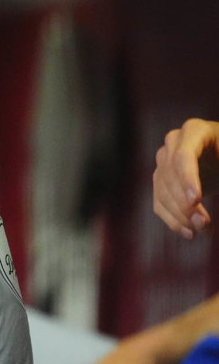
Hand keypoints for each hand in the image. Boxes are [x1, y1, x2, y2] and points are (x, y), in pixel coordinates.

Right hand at [152, 118, 218, 238]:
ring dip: (180, 215)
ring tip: (202, 230)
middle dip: (185, 203)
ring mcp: (164, 160)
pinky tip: (189, 233)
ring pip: (162, 190)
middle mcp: (174, 142)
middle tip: (204, 223)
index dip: (187, 179)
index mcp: (196, 130)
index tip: (196, 201)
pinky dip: (173, 220)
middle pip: (170, 175)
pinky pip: (159, 202)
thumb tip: (199, 196)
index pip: (183, 156)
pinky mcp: (162, 179)